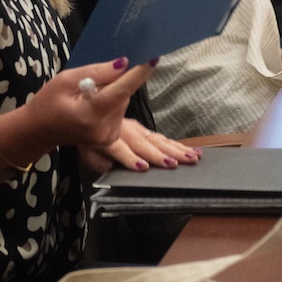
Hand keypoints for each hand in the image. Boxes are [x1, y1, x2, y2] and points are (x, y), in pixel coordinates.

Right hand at [22, 57, 157, 152]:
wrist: (38, 131)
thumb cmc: (47, 103)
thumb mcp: (65, 80)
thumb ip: (96, 72)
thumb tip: (123, 63)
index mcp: (92, 113)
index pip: (121, 90)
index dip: (138, 74)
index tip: (153, 59)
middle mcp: (105, 128)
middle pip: (123, 95)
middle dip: (115, 82)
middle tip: (90, 81)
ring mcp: (109, 136)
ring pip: (122, 101)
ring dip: (112, 92)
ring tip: (87, 95)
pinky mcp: (111, 138)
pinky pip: (119, 110)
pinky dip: (110, 102)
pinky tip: (92, 104)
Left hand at [79, 119, 201, 173]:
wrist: (90, 113)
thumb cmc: (90, 141)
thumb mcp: (89, 154)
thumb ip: (101, 162)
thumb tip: (113, 168)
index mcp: (111, 140)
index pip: (121, 151)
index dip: (130, 159)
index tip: (143, 167)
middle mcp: (127, 132)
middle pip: (146, 145)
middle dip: (163, 154)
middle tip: (182, 161)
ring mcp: (137, 129)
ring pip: (158, 140)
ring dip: (176, 148)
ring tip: (193, 156)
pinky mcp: (143, 128)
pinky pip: (161, 137)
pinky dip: (176, 144)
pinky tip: (190, 149)